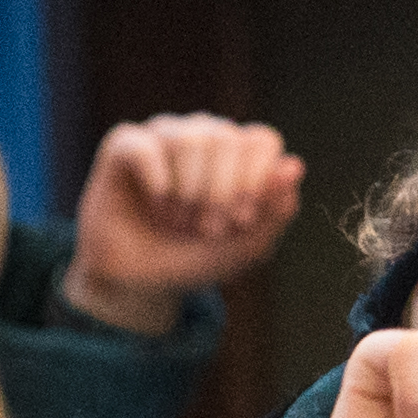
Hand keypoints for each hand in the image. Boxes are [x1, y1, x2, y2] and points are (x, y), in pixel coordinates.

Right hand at [66, 116, 302, 329]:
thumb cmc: (196, 257)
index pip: (261, 140)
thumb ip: (276, 211)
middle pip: (226, 138)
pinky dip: (156, 180)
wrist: (141, 282)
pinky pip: (144, 147)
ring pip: (189, 138)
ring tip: (176, 220)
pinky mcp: (124, 145)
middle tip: (206, 229)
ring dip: (187, 191)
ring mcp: (163, 135)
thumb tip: (294, 166)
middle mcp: (203, 135)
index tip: (240, 222)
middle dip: (220, 193)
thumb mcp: (245, 247)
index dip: (255, 181)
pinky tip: (157, 201)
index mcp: (238, 152)